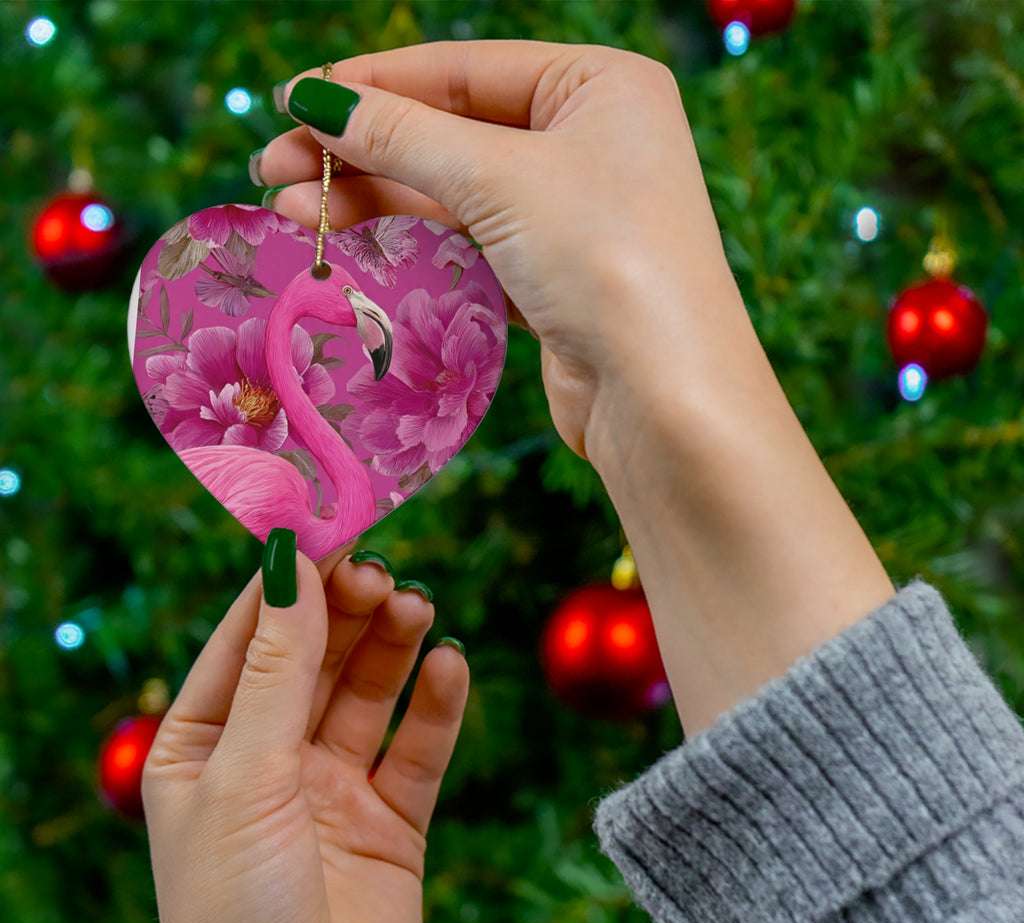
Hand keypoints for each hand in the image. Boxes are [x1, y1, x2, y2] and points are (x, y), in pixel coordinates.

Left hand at [143, 547, 468, 922]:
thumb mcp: (245, 775)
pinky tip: (450, 665)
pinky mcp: (391, 822)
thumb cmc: (235, 915)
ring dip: (394, 646)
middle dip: (348, 611)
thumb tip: (288, 562)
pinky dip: (437, 704)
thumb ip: (277, 668)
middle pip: (316, 658)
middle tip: (383, 573)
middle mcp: (268, 760)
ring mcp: (332, 790)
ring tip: (418, 608)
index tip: (329, 527)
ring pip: (369, 693)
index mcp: (204, 746)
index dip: (288, 583)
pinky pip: (418, 748)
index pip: (248, 639)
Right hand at [257, 41, 893, 737]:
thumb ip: (403, 136)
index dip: (373, 85)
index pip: (464, 69)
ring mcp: (573, 212)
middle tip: (275, 167)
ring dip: (375, 196)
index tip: (293, 102)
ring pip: (454, 189)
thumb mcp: (499, 179)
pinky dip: (413, 237)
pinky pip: (470, 239)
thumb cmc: (605, 260)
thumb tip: (315, 101)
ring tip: (292, 208)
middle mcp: (591, 141)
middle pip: (452, 129)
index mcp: (600, 85)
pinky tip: (352, 237)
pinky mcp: (554, 275)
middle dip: (362, 148)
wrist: (664, 396)